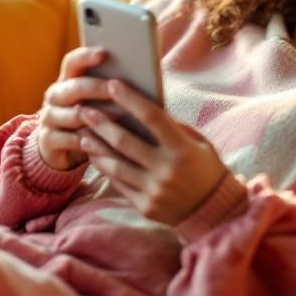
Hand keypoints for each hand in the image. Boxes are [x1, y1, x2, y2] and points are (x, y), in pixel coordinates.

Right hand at [36, 46, 111, 170]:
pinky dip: (90, 141)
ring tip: (119, 117)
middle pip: (74, 87)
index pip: (72, 62)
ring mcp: (49, 117)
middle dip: (97, 87)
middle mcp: (55, 96)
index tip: (105, 53)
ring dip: (97, 117)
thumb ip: (111, 88)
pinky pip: (71, 139)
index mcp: (67, 80)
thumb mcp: (97, 102)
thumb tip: (143, 74)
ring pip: (74, 115)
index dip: (86, 56)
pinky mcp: (48, 139)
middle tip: (116, 88)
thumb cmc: (91, 120)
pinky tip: (107, 143)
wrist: (64, 149)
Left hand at [78, 80, 227, 224]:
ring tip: (82, 134)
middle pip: (125, 142)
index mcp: (182, 149)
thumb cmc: (205, 168)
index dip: (130, 99)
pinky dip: (105, 168)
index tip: (112, 84)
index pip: (152, 117)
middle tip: (84, 110)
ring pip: (116, 165)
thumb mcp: (198, 143)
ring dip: (96, 148)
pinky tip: (95, 156)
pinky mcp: (145, 206)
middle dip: (101, 124)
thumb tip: (142, 107)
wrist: (214, 211)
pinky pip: (119, 184)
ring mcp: (154, 190)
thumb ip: (173, 127)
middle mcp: (166, 170)